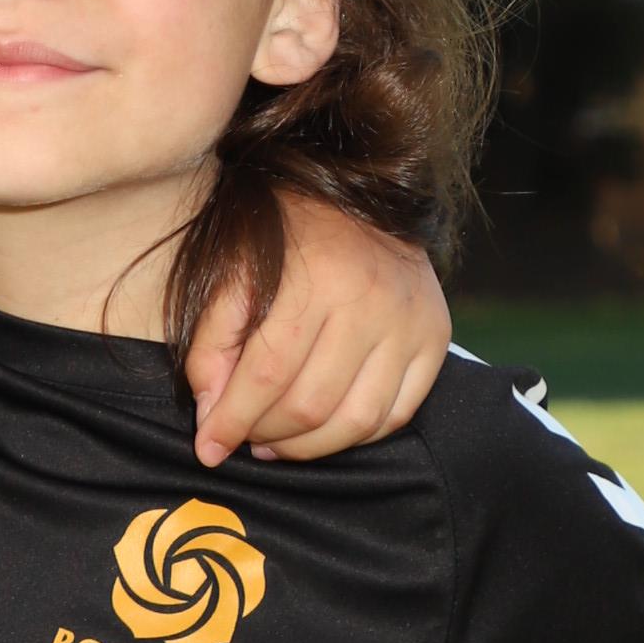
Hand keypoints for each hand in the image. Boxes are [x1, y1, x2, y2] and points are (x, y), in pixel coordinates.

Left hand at [185, 203, 448, 467]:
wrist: (362, 194)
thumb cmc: (287, 234)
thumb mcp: (234, 270)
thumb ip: (213, 342)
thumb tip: (211, 415)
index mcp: (319, 277)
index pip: (268, 373)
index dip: (233, 420)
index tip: (208, 448)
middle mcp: (373, 301)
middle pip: (311, 404)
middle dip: (265, 434)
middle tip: (243, 437)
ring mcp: (411, 322)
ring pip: (354, 420)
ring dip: (307, 448)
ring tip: (276, 442)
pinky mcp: (435, 338)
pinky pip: (394, 415)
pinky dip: (353, 437)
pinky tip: (322, 430)